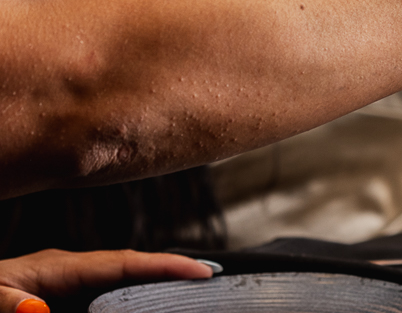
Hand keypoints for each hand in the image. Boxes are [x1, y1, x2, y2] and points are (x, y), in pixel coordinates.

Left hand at [0, 250, 212, 312]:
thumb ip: (7, 302)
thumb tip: (39, 309)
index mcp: (54, 268)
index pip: (121, 262)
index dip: (164, 264)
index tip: (203, 270)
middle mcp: (65, 271)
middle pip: (130, 266)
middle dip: (171, 269)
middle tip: (212, 276)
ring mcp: (63, 283)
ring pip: (119, 279)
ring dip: (153, 281)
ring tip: (188, 285)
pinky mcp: (56, 296)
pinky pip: (105, 293)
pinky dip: (130, 293)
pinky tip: (142, 301)